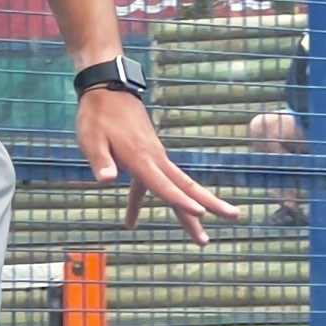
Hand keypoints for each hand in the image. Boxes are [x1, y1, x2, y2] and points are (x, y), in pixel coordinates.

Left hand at [75, 89, 242, 246]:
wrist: (107, 88)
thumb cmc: (97, 115)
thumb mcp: (90, 139)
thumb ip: (100, 161)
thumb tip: (105, 180)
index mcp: (140, 158)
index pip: (164, 185)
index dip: (181, 201)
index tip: (201, 214)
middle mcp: (154, 158)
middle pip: (186, 185)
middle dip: (209, 203)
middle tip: (235, 216)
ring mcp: (154, 157)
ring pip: (178, 186)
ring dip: (191, 210)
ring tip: (202, 237)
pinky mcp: (148, 156)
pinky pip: (155, 184)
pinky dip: (144, 202)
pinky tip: (130, 221)